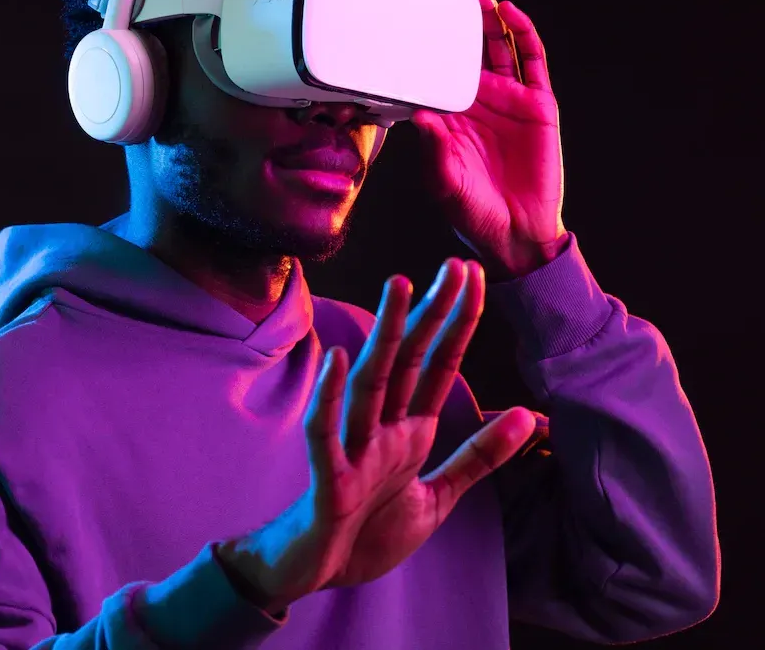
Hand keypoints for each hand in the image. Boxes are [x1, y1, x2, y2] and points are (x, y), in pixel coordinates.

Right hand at [218, 259, 535, 612]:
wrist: (312, 575)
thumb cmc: (368, 531)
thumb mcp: (438, 496)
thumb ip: (479, 457)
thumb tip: (528, 414)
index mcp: (408, 432)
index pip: (439, 367)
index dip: (459, 323)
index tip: (475, 278)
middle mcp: (381, 429)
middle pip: (410, 362)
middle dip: (433, 312)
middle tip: (456, 264)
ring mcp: (352, 451)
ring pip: (370, 383)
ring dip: (386, 336)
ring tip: (400, 286)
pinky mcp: (329, 482)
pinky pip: (325, 434)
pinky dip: (330, 398)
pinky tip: (338, 361)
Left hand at [405, 0, 568, 279]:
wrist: (515, 233)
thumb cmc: (471, 210)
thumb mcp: (442, 180)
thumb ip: (432, 148)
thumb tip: (418, 115)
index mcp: (448, 113)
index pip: (427, 63)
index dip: (413, 34)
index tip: (396, 4)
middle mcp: (476, 99)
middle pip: (460, 42)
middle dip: (445, 9)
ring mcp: (508, 99)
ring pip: (495, 43)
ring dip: (482, 12)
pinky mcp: (537, 105)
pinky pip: (532, 60)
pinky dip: (523, 34)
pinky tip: (509, 12)